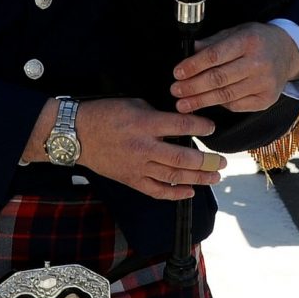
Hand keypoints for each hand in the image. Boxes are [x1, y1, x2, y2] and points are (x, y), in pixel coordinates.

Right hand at [68, 98, 224, 200]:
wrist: (76, 134)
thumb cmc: (104, 114)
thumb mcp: (132, 103)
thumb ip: (156, 114)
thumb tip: (177, 122)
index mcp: (144, 124)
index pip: (180, 126)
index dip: (200, 127)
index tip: (211, 128)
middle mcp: (144, 147)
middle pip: (182, 158)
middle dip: (207, 161)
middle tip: (223, 162)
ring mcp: (138, 167)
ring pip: (173, 177)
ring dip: (198, 178)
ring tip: (215, 177)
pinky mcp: (131, 180)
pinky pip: (156, 191)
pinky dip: (175, 194)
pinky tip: (190, 192)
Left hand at [170, 22, 298, 113]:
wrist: (288, 52)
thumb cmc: (256, 40)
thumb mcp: (236, 32)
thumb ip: (213, 42)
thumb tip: (188, 51)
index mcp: (248, 42)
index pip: (215, 56)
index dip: (194, 66)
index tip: (177, 73)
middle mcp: (258, 64)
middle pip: (219, 79)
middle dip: (193, 87)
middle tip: (175, 91)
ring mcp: (264, 84)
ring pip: (226, 96)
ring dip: (201, 101)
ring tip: (183, 104)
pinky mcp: (266, 99)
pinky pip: (236, 106)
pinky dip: (219, 105)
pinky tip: (206, 103)